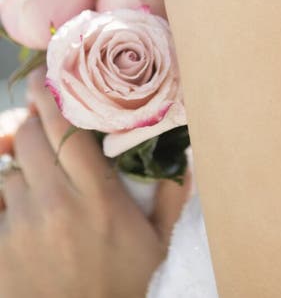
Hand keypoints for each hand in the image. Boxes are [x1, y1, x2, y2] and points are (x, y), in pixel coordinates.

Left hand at [0, 69, 190, 297]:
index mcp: (99, 198)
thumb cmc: (127, 289)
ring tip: (41, 186)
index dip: (53, 98)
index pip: (68, 130)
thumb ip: (172, 196)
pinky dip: (8, 206)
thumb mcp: (159, 244)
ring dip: (22, 171)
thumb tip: (185, 158)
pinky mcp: (0, 254)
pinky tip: (25, 217)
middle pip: (31, 139)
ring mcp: (23, 230)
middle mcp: (57, 206)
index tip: (45, 78)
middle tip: (44, 125)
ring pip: (10, 174)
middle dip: (34, 127)